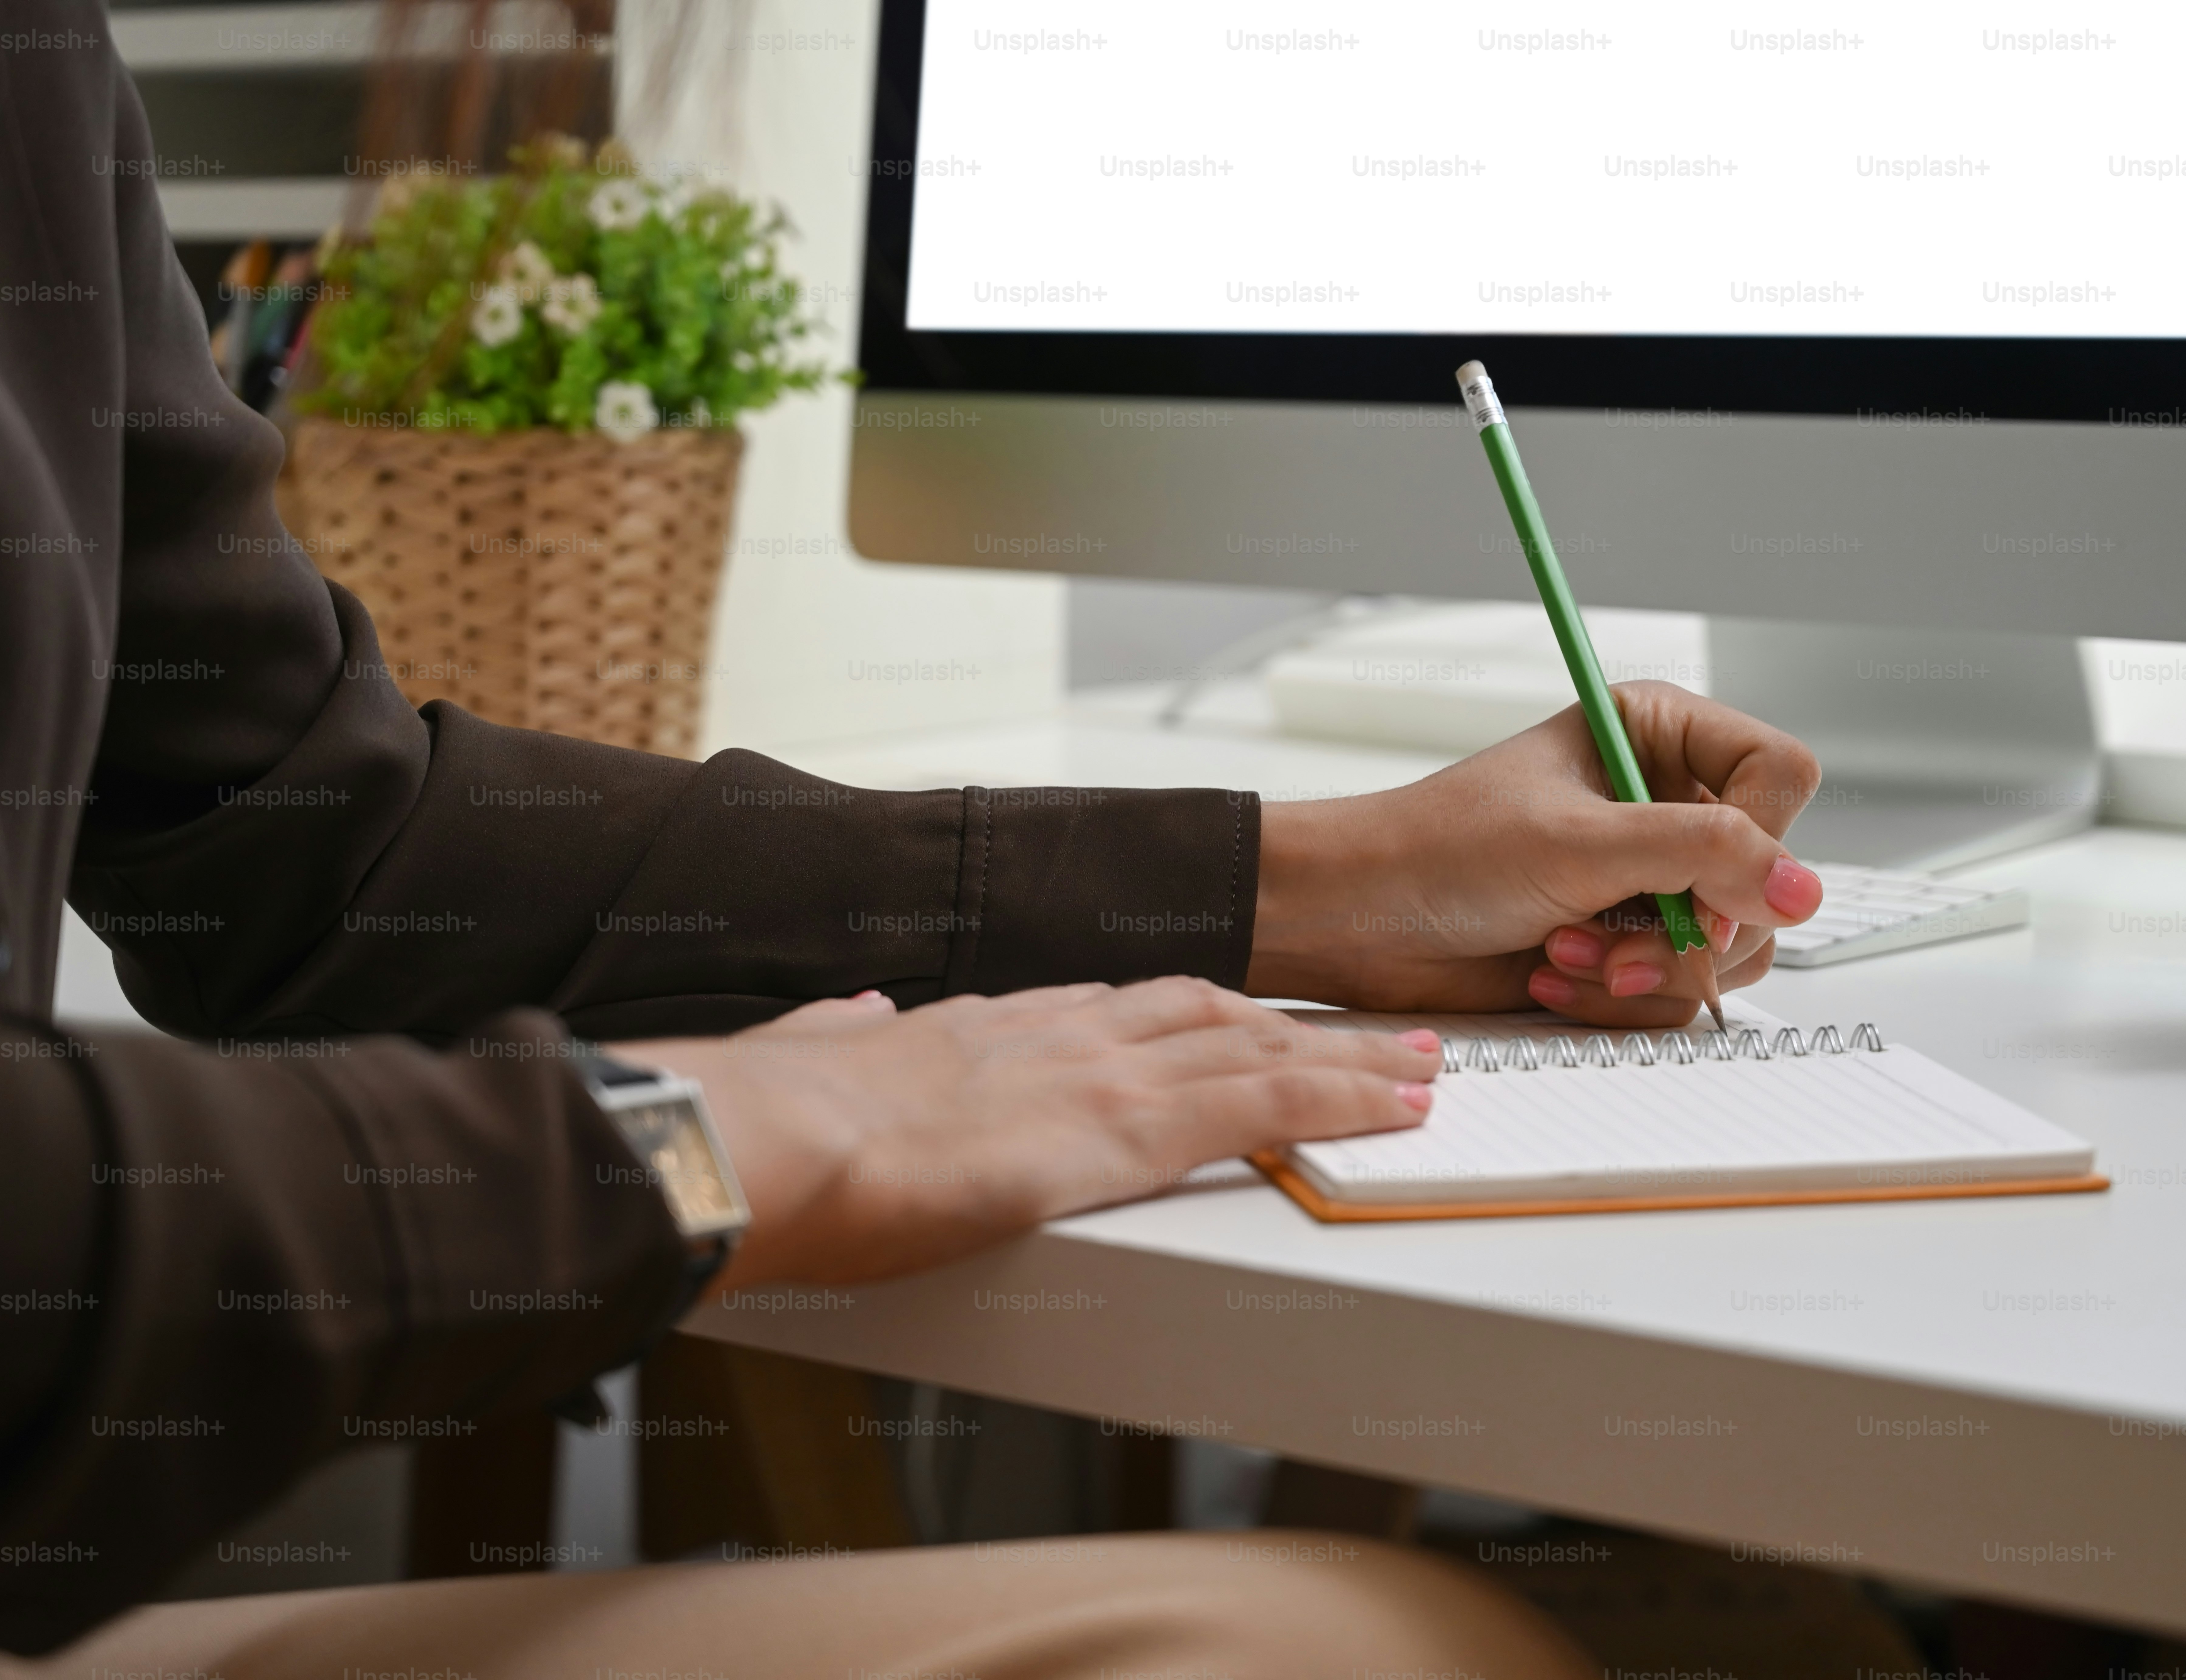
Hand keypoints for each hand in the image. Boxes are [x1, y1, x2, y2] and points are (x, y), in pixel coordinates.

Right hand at [622, 978, 1440, 1287]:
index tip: (1242, 1018)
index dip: (1196, 1014)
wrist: (763, 1140)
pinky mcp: (1124, 1129)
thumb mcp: (815, 1057)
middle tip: (1372, 1033)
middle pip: (1212, 1015)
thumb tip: (855, 1018)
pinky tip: (1396, 1107)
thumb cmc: (771, 1120)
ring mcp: (1100, 1075)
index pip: (1119, 1008)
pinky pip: (1264, 1106)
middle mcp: (1059, 1033)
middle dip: (1298, 1025)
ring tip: (1422, 1067)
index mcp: (986, 1026)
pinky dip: (1341, 1100)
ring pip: (1260, 1050)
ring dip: (1348, 1057)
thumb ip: (850, 1036)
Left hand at [1245, 682, 1825, 1027]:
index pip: (1779, 775)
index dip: (1759, 839)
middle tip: (1611, 934)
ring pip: (1727, 947)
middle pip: (1764, 879)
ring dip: (1644, 969)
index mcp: (1658, 736)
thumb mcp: (1579, 840)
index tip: (1704, 885)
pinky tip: (1550, 977)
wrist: (1360, 920)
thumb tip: (1801, 887)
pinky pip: (1676, 991)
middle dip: (1686, 927)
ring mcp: (1646, 881)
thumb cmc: (1441, 851)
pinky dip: (1613, 997)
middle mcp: (1663, 805)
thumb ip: (1702, 854)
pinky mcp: (1623, 945)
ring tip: (1564, 953)